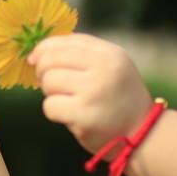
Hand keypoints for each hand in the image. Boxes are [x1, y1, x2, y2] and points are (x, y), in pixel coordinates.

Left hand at [29, 34, 154, 152]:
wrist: (141, 134)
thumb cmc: (119, 98)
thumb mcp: (110, 66)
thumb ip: (81, 53)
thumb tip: (37, 52)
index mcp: (110, 54)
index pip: (65, 41)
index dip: (43, 48)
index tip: (35, 59)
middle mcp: (103, 69)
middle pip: (50, 60)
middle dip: (44, 72)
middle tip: (52, 84)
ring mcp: (93, 92)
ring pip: (48, 82)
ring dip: (50, 93)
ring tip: (67, 100)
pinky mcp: (83, 115)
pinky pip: (50, 106)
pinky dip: (54, 112)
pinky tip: (70, 115)